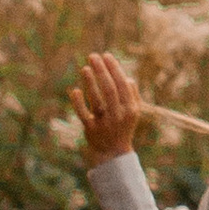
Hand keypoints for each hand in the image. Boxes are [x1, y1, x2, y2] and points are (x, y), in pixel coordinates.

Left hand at [71, 51, 142, 166]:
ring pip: (96, 100)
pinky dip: (79, 102)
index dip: (114, 69)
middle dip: (101, 71)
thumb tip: (127, 78)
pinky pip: (84, 114)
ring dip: (90, 83)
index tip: (106, 55)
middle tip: (92, 56)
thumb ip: (133, 95)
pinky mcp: (91, 130)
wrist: (114, 154)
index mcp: (130, 108)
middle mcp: (118, 115)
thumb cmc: (123, 128)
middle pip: (109, 89)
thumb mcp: (133, 113)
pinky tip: (75, 90)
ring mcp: (104, 123)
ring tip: (85, 68)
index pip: (122, 84)